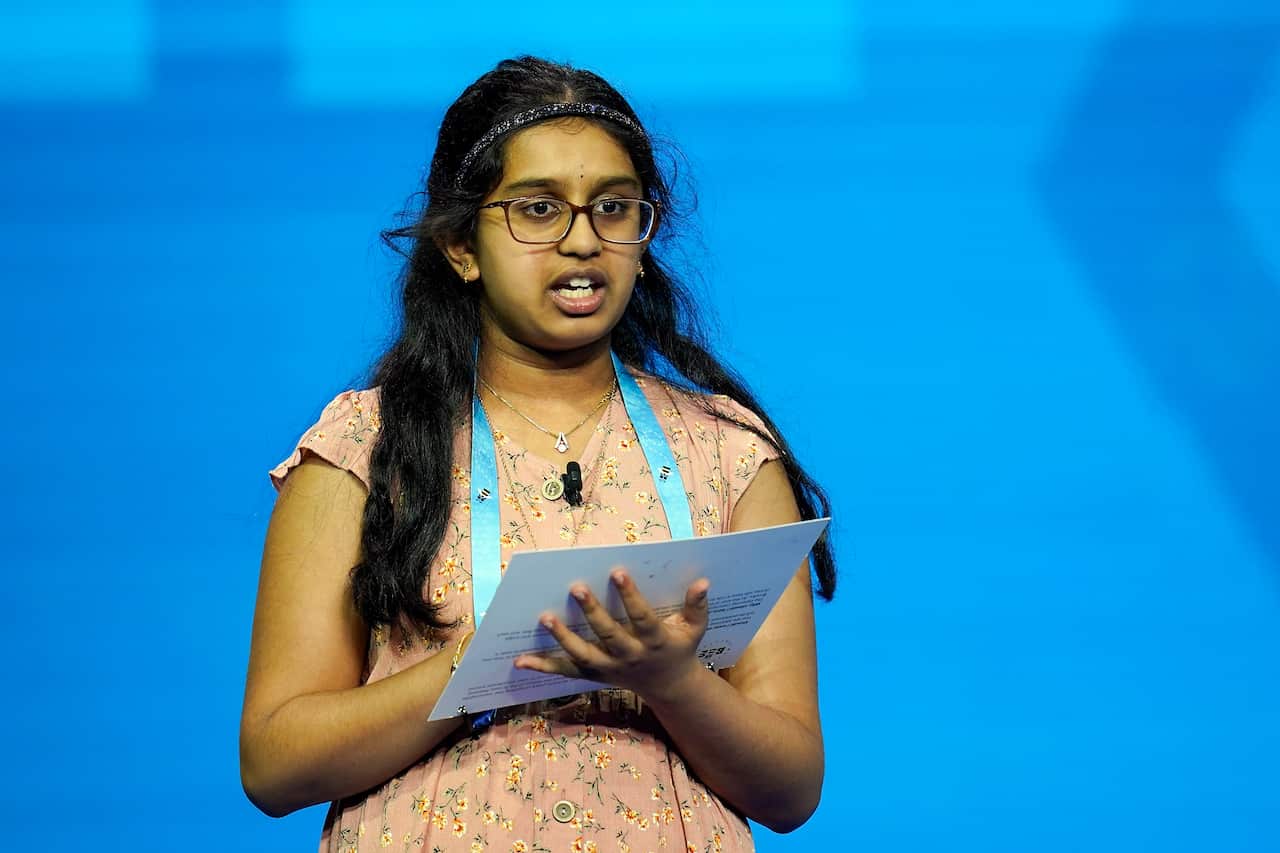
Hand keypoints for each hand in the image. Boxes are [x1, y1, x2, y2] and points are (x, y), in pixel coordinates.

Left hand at [513, 569, 710, 702]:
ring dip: (563, 638)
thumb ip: (698, 606)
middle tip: (576, 587)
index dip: (630, 596)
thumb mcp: (694, 629)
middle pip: (609, 635)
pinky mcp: (594, 676)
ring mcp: (609, 669)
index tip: (617, 572)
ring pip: (584, 655)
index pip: (642, 617)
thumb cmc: (680, 648)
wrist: (670, 688)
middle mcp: (630, 658)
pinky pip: (567, 672)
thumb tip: (703, 581)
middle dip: (592, 612)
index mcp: (655, 642)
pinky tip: (519, 661)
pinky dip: (543, 668)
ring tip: (545, 616)